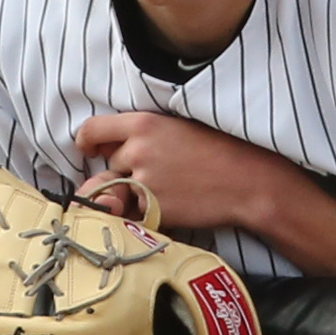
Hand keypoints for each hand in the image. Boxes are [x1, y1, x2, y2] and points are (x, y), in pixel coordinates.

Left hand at [75, 111, 292, 235]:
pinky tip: (178, 200)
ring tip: (176, 185)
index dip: (87, 141)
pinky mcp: (151, 209)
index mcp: (143, 124)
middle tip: (165, 169)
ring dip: (138, 190)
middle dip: (128, 168)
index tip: (91, 149)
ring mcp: (142, 181)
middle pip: (111, 163)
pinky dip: (150, 210)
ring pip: (123, 188)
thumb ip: (142, 133)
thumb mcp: (178, 127)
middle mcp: (137, 151)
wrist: (248, 182)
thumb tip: (108, 145)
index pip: (92, 129)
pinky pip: (137, 210)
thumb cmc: (219, 151)